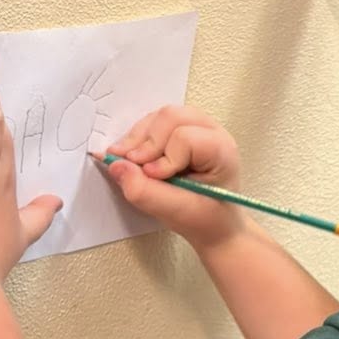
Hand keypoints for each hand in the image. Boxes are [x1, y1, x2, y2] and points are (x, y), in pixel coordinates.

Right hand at [101, 106, 244, 250]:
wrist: (213, 221)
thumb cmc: (205, 217)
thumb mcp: (175, 212)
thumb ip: (145, 191)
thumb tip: (117, 166)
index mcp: (220, 151)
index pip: (185, 138)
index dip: (164, 156)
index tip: (152, 175)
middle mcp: (211, 132)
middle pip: (170, 118)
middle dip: (145, 142)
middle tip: (130, 165)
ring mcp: (196, 126)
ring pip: (160, 117)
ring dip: (138, 139)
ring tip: (128, 162)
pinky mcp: (180, 129)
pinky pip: (155, 123)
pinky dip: (139, 138)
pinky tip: (133, 158)